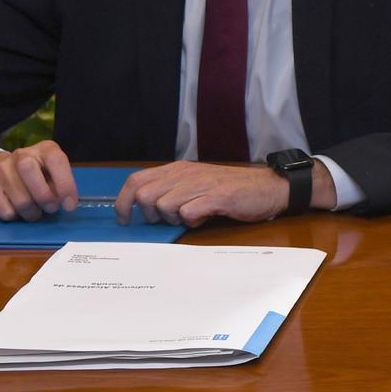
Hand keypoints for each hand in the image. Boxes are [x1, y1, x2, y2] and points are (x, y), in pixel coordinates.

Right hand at [0, 141, 77, 220]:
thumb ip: (59, 184)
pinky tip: (16, 209)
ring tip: (34, 211)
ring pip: (20, 199)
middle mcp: (22, 154)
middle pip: (30, 172)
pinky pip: (5, 210)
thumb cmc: (33, 175)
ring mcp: (1, 168)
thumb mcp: (51, 174)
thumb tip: (65, 202)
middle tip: (50, 209)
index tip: (69, 205)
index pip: (56, 159)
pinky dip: (14, 216)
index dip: (65, 184)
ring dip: (31, 212)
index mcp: (44, 149)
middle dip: (44, 197)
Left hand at [114, 162, 291, 227]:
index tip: (125, 219)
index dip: (123, 202)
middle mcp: (185, 174)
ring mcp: (200, 185)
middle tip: (169, 220)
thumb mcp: (195, 184)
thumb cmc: (230, 188)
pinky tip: (205, 218)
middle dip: (151, 215)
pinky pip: (188, 213)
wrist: (267, 187)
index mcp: (177, 169)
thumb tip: (146, 209)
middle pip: (145, 196)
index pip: (136, 180)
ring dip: (173, 219)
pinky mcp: (216, 197)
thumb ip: (172, 191)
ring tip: (191, 217)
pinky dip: (192, 222)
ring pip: (164, 206)